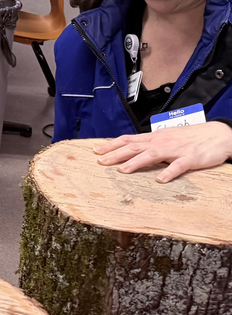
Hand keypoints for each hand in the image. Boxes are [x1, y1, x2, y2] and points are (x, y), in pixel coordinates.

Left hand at [93, 121, 231, 182]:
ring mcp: (175, 150)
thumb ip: (150, 143)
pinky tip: (160, 180)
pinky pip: (178, 166)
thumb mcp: (167, 137)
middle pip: (134, 147)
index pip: (128, 140)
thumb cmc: (190, 137)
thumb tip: (132, 149)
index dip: (111, 145)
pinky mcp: (190, 158)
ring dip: (135, 163)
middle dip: (116, 154)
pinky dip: (168, 172)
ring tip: (122, 171)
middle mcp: (161, 142)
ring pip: (151, 155)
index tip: (96, 150)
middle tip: (100, 162)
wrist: (218, 134)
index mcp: (155, 137)